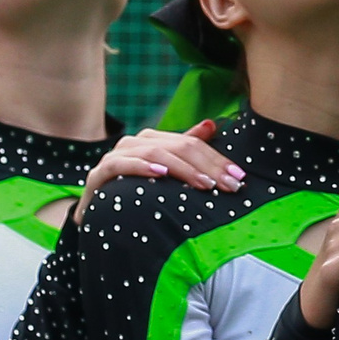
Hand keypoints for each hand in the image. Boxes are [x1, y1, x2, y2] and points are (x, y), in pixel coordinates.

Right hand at [81, 120, 243, 206]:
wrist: (99, 215)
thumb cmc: (136, 193)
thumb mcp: (166, 171)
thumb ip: (186, 148)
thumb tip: (212, 124)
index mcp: (154, 140)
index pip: (193, 144)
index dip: (218, 159)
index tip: (239, 177)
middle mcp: (136, 143)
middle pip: (179, 147)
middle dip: (208, 166)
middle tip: (229, 185)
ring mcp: (116, 156)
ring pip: (156, 152)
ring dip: (183, 168)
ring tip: (204, 183)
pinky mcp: (99, 173)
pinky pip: (121, 164)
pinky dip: (142, 166)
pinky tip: (160, 174)